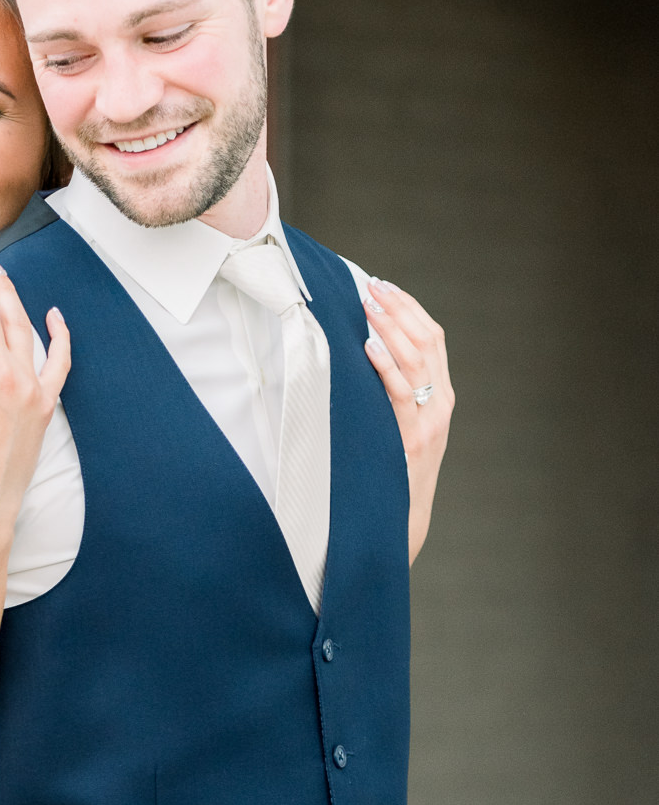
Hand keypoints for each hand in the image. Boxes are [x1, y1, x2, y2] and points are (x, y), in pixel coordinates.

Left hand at [361, 280, 453, 563]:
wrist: (398, 518)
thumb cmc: (390, 466)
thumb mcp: (398, 421)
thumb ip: (393, 388)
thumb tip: (363, 346)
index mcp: (442, 394)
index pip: (433, 337)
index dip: (410, 308)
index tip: (384, 286)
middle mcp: (442, 403)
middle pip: (428, 340)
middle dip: (399, 308)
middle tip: (371, 286)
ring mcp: (430, 422)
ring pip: (417, 361)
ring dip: (390, 327)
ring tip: (368, 305)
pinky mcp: (412, 439)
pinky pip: (401, 396)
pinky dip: (386, 367)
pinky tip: (369, 347)